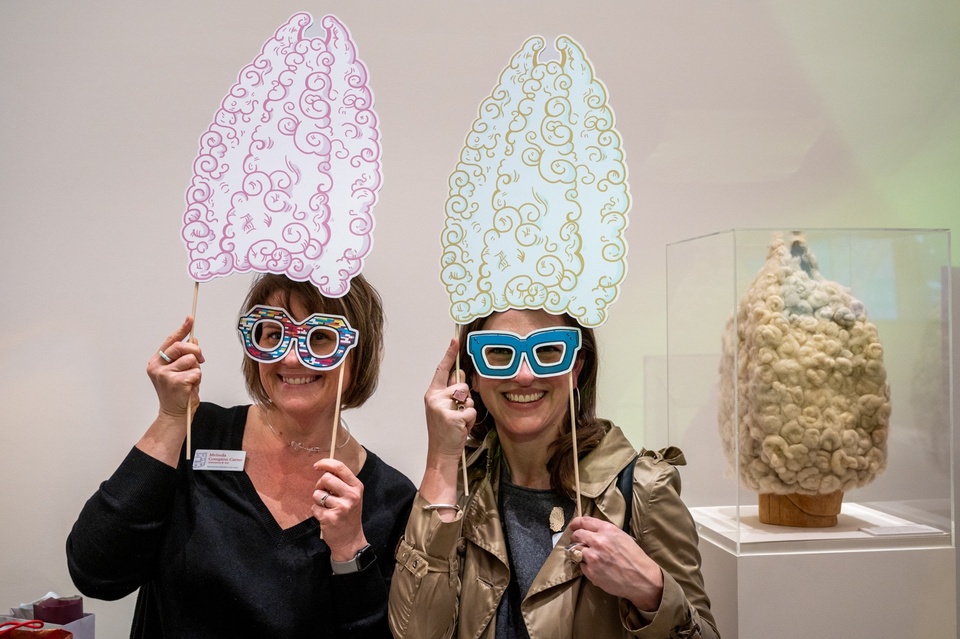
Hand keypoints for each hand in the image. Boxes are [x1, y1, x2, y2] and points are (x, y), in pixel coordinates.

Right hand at [147, 316, 203, 417]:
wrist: (174, 414)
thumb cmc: (177, 393)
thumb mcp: (180, 371)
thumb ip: (184, 356)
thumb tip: (193, 340)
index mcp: (156, 362)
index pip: (170, 340)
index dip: (182, 329)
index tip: (190, 319)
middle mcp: (157, 367)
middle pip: (181, 347)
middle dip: (195, 351)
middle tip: (200, 360)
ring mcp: (165, 374)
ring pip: (191, 360)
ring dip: (196, 369)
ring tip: (191, 380)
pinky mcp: (175, 382)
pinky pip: (196, 372)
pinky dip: (197, 379)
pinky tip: (190, 387)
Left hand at [312, 458, 366, 560]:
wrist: (350, 540)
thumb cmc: (349, 515)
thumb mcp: (351, 496)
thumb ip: (341, 482)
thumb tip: (323, 468)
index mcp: (356, 487)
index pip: (340, 467)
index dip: (325, 463)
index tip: (317, 465)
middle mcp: (351, 495)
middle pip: (326, 478)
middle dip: (320, 485)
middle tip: (324, 494)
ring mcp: (341, 507)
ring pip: (317, 493)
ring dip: (317, 500)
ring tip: (326, 507)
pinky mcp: (330, 518)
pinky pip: (314, 507)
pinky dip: (316, 511)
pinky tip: (325, 517)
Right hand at [424, 339, 475, 459]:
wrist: (441, 453)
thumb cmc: (445, 431)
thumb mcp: (444, 408)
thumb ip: (451, 392)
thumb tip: (461, 376)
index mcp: (432, 394)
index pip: (442, 370)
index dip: (449, 354)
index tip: (455, 340)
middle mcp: (434, 398)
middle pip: (461, 385)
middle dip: (465, 399)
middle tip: (457, 414)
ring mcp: (441, 407)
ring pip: (468, 398)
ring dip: (468, 410)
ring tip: (459, 422)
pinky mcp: (451, 417)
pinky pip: (471, 411)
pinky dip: (470, 420)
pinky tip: (461, 428)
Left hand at [568, 516, 663, 611]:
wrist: (641, 578)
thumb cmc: (634, 557)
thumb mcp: (621, 536)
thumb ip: (605, 531)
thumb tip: (589, 529)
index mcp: (607, 530)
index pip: (583, 521)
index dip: (576, 523)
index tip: (573, 526)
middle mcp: (598, 541)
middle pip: (577, 535)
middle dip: (576, 538)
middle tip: (578, 542)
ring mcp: (593, 557)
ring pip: (576, 550)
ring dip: (580, 553)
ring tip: (591, 557)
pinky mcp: (591, 571)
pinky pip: (581, 565)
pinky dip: (586, 566)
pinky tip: (597, 568)